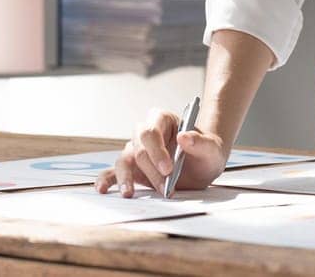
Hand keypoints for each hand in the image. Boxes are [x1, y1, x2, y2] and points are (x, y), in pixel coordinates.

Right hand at [95, 108, 228, 197]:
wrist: (202, 167)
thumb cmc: (206, 153)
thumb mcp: (212, 149)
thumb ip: (201, 142)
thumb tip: (184, 137)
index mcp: (163, 120)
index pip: (152, 131)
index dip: (156, 149)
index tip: (168, 169)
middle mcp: (145, 133)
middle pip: (138, 147)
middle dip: (150, 169)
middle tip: (165, 188)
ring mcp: (136, 151)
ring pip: (124, 160)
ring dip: (126, 177)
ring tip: (129, 194)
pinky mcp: (131, 170)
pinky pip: (113, 172)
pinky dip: (107, 180)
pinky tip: (102, 189)